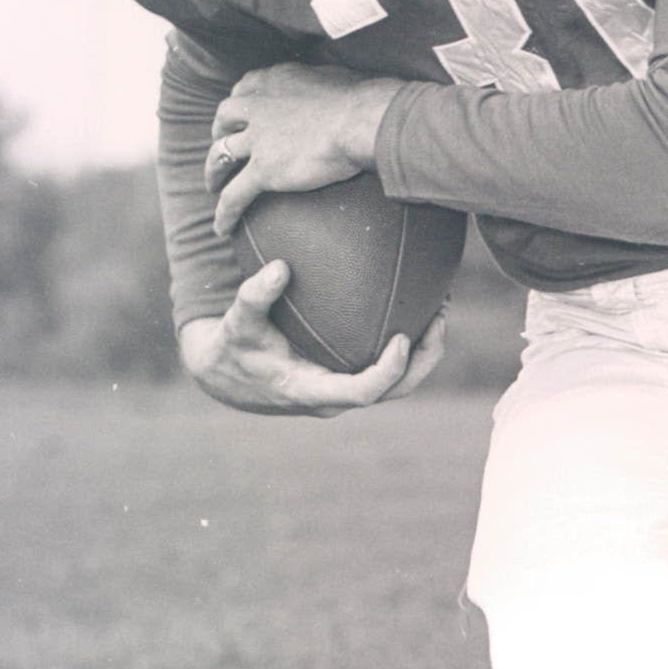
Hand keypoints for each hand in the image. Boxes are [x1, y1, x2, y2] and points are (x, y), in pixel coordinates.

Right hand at [178, 265, 446, 418]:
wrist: (227, 375)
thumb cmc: (234, 346)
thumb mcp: (236, 322)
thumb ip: (254, 297)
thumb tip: (279, 269)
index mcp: (310, 391)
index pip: (363, 393)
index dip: (389, 370)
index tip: (403, 337)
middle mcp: (334, 399)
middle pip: (395, 392)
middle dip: (424, 359)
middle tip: (440, 316)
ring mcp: (344, 392)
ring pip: (398, 385)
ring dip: (424, 353)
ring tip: (440, 309)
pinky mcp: (347, 380)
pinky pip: (387, 371)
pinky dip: (408, 349)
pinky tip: (417, 310)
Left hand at [207, 67, 400, 235]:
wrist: (359, 119)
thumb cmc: (360, 97)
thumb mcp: (333, 76)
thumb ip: (320, 83)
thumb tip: (332, 90)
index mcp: (274, 81)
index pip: (245, 87)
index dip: (241, 101)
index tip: (242, 112)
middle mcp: (258, 106)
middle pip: (224, 118)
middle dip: (220, 131)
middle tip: (223, 144)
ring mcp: (257, 139)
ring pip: (220, 155)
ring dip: (214, 170)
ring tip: (213, 184)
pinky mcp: (264, 170)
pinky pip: (235, 194)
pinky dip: (225, 212)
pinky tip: (221, 228)